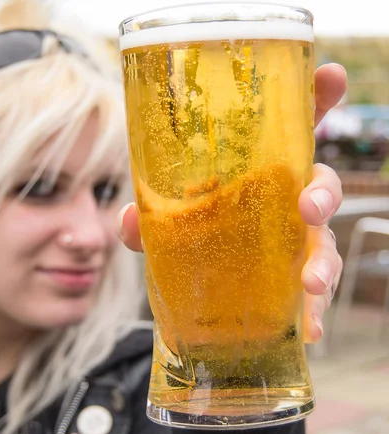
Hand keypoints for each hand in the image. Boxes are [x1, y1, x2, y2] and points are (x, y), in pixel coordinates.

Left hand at [117, 63, 346, 343]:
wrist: (194, 289)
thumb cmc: (187, 237)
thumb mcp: (163, 225)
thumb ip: (147, 219)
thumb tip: (127, 221)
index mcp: (256, 171)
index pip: (290, 128)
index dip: (317, 98)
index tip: (333, 75)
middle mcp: (282, 200)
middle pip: (319, 182)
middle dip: (322, 190)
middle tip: (310, 206)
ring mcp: (292, 241)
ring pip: (323, 242)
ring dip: (324, 261)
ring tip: (311, 284)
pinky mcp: (290, 280)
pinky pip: (312, 293)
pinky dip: (312, 312)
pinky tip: (309, 330)